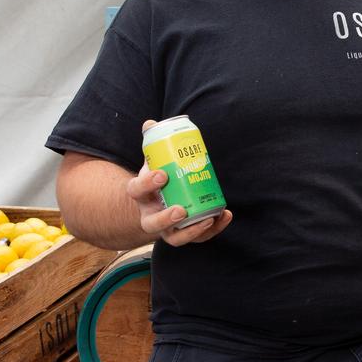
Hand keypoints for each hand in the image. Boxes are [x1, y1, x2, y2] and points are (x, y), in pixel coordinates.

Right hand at [130, 119, 232, 246]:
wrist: (158, 201)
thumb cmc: (158, 177)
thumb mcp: (153, 160)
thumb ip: (153, 142)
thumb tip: (150, 123)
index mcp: (140, 195)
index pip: (136, 191)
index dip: (147, 184)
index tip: (163, 174)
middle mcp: (150, 216)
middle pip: (153, 224)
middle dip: (166, 219)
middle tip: (181, 210)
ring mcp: (167, 228)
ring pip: (175, 238)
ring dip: (192, 231)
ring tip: (208, 218)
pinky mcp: (185, 232)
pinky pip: (198, 237)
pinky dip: (213, 229)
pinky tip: (225, 215)